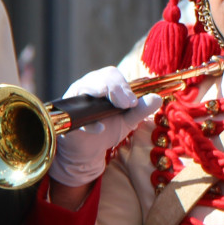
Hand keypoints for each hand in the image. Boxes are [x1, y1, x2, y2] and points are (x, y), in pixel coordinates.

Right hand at [47, 67, 160, 186]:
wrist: (89, 150)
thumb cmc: (108, 128)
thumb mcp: (128, 120)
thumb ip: (141, 109)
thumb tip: (157, 98)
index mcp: (103, 85)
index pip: (111, 74)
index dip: (124, 85)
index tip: (133, 101)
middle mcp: (87, 88)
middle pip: (99, 77)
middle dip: (115, 88)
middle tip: (128, 104)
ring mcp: (74, 101)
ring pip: (84, 88)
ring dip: (100, 94)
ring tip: (116, 106)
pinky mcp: (66, 118)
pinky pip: (74, 116)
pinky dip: (88, 123)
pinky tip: (100, 128)